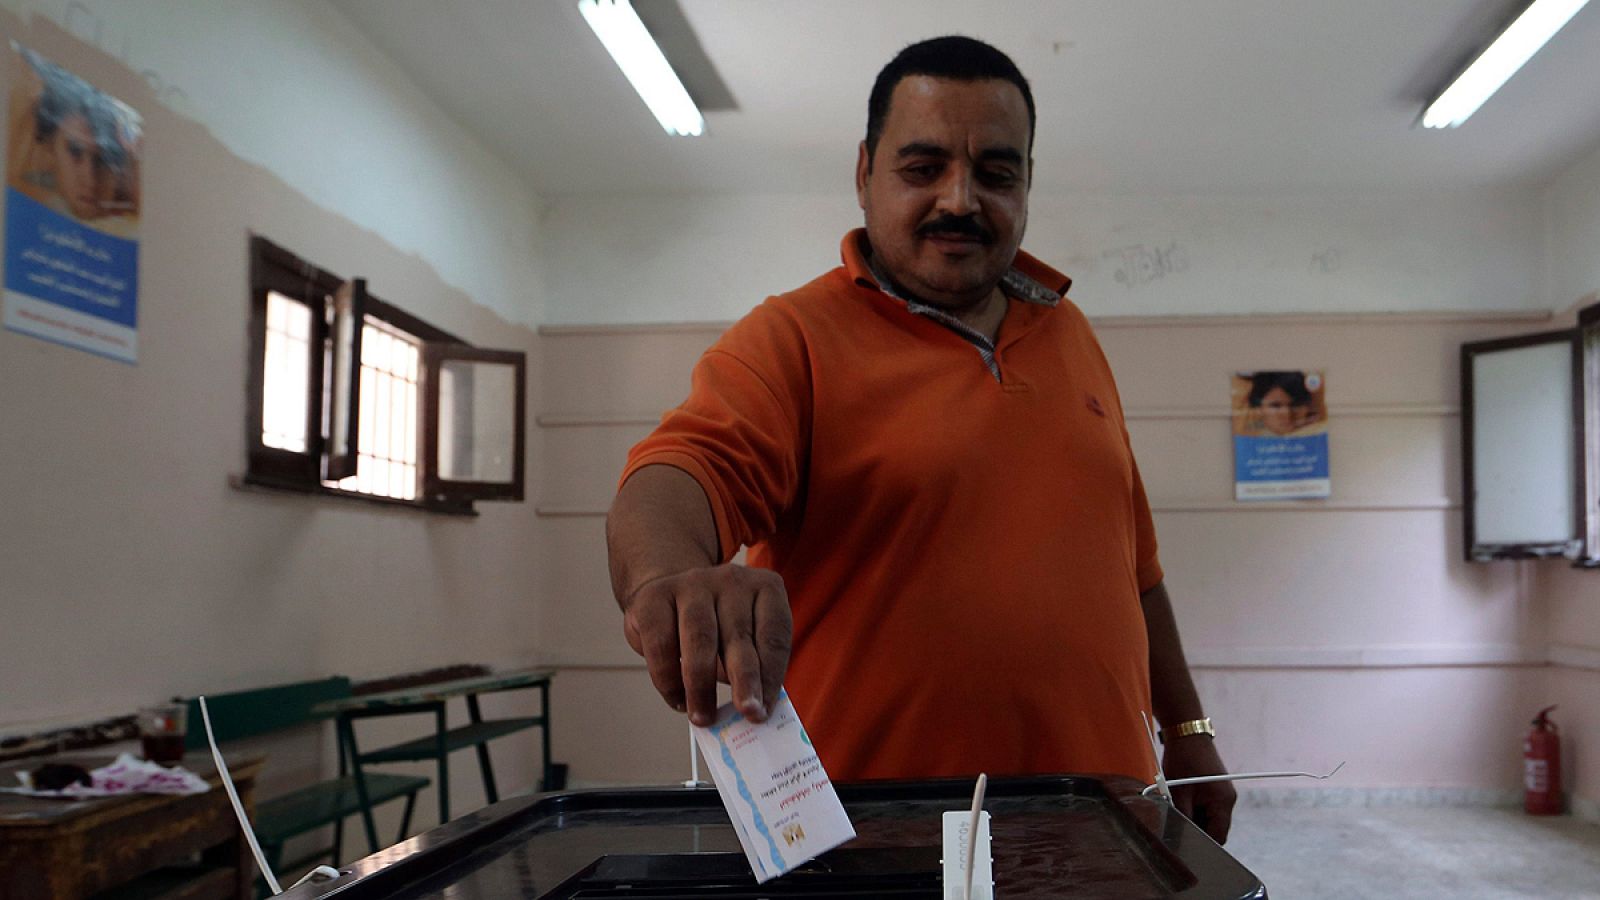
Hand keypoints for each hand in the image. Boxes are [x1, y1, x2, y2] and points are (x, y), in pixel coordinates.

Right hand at [621, 564, 791, 726]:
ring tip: (703, 717)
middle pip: (739, 637)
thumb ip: (755, 669)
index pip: (774, 636)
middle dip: (745, 681)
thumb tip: (756, 712)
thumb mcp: (745, 640)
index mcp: (766, 587)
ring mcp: (692, 584)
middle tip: (747, 714)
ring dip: (702, 687)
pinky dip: (669, 680)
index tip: (764, 711)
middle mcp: (731, 579)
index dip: (771, 677)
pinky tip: (678, 699)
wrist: (670, 595)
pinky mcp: (655, 597)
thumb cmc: (717, 626)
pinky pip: (662, 645)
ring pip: (700, 641)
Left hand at [1162, 736, 1235, 843]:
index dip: (1203, 843)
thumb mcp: (1179, 792)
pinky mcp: (1216, 790)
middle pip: (1214, 828)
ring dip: (1193, 817)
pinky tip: (1180, 801)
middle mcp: (1227, 800)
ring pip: (1209, 818)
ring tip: (1177, 808)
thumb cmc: (1183, 760)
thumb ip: (1182, 817)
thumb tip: (1180, 837)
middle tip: (1176, 825)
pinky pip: (1207, 807)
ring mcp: (1223, 795)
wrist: (1187, 735)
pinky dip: (1194, 808)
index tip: (1185, 844)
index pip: (1218, 836)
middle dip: (1195, 829)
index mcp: (1223, 802)